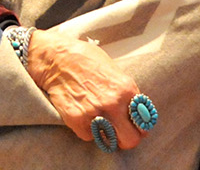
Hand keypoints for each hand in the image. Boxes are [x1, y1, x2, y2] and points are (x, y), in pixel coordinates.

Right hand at [25, 28, 145, 149]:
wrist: (56, 58)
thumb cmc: (85, 60)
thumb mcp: (113, 70)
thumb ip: (125, 92)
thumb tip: (136, 111)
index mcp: (126, 89)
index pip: (144, 122)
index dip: (140, 127)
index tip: (134, 127)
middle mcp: (113, 103)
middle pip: (131, 140)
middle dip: (126, 139)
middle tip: (119, 133)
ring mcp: (94, 113)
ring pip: (109, 142)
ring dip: (105, 134)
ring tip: (98, 120)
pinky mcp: (76, 120)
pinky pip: (88, 136)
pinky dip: (86, 129)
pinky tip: (81, 114)